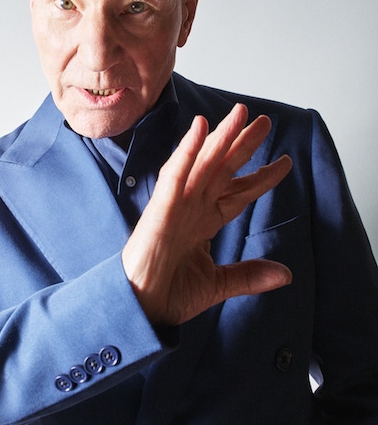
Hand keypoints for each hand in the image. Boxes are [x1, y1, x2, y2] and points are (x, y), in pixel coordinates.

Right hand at [121, 103, 292, 325]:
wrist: (140, 310)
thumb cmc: (168, 295)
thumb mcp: (217, 284)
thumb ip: (248, 276)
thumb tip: (285, 275)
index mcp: (204, 223)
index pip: (237, 193)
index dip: (260, 177)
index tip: (284, 163)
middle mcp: (192, 209)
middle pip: (223, 170)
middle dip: (243, 145)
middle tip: (265, 121)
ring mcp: (176, 206)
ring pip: (203, 164)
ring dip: (221, 137)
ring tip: (241, 113)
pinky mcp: (160, 209)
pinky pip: (175, 175)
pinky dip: (187, 151)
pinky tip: (200, 128)